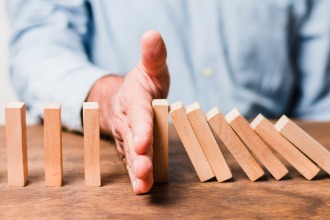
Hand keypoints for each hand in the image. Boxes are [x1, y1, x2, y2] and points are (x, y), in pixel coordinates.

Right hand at [87, 30, 169, 193]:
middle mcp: (128, 122)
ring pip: (131, 156)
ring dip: (137, 171)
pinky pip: (131, 163)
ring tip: (142, 187)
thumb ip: (153, 55)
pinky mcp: (129, 149)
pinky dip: (136, 176)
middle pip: (133, 139)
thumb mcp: (150, 68)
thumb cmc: (141, 85)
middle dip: (139, 156)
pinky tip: (141, 189)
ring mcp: (127, 138)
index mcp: (135, 101)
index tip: (142, 142)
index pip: (139, 115)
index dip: (141, 128)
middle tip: (144, 170)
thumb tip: (153, 34)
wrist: (122, 99)